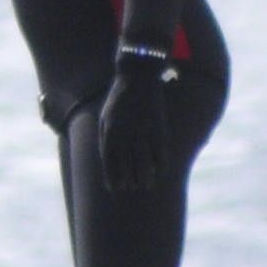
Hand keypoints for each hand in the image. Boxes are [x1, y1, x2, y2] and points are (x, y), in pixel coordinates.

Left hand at [97, 56, 174, 192]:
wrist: (137, 77)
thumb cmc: (118, 100)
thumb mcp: (105, 117)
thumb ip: (105, 138)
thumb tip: (108, 160)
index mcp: (109, 133)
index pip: (109, 164)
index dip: (112, 179)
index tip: (115, 189)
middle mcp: (125, 136)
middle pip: (128, 168)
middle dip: (129, 182)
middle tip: (132, 187)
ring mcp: (143, 133)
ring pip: (145, 165)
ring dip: (146, 178)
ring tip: (146, 185)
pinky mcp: (159, 129)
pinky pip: (161, 154)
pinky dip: (161, 166)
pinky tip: (160, 171)